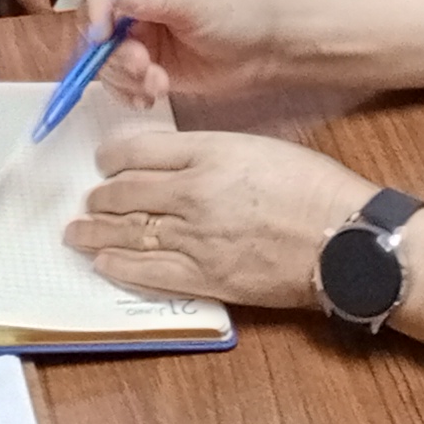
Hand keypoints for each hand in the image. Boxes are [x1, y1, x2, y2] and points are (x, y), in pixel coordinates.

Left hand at [68, 128, 376, 311]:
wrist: (346, 240)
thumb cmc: (314, 189)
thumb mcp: (261, 147)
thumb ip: (213, 152)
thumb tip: (175, 163)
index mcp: (211, 153)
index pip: (141, 150)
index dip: (112, 157)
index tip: (103, 162)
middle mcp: (195, 193)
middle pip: (127, 192)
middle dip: (100, 196)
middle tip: (88, 199)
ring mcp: (197, 238)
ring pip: (130, 233)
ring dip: (97, 232)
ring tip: (77, 232)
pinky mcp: (206, 276)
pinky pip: (150, 272)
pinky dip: (121, 265)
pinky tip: (104, 262)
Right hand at [81, 0, 297, 105]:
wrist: (271, 47)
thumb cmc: (242, 9)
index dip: (95, 4)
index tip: (102, 35)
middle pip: (96, 21)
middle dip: (112, 50)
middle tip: (141, 67)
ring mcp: (140, 32)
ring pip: (105, 56)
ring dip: (124, 75)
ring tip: (156, 85)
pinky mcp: (147, 63)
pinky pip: (120, 79)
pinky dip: (129, 91)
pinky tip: (151, 97)